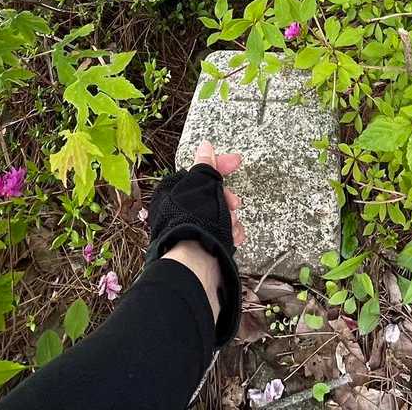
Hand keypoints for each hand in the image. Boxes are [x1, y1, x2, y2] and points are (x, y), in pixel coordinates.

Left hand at [160, 140, 243, 322]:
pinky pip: (221, 233)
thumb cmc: (195, 221)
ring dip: (230, 218)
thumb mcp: (202, 186)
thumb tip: (205, 146)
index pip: (198, 172)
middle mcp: (178, 212)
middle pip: (211, 195)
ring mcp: (191, 230)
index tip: (237, 162)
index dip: (219, 165)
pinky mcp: (201, 248)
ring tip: (231, 226)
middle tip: (234, 204)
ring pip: (219, 215)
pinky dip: (230, 234)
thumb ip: (206, 167)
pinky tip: (234, 239)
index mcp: (173, 194)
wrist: (196, 265)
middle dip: (226, 198)